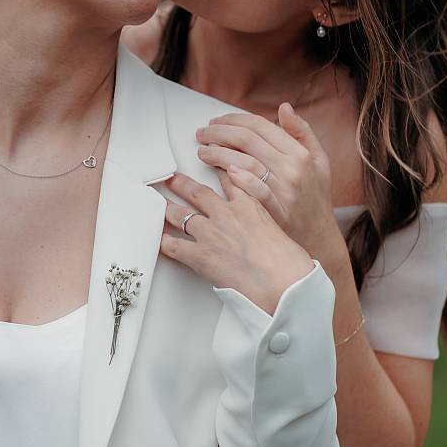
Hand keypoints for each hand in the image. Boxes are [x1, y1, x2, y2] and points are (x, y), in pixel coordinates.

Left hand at [160, 170, 312, 314]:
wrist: (283, 283)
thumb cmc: (289, 263)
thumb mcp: (284, 229)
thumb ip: (268, 223)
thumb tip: (265, 231)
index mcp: (249, 206)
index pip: (231, 180)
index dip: (220, 170)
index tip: (213, 163)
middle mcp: (227, 215)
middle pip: (199, 193)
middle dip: (183, 184)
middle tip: (173, 178)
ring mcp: (211, 234)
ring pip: (182, 215)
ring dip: (167, 208)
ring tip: (160, 203)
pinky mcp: (200, 256)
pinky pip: (174, 246)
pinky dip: (163, 243)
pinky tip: (158, 239)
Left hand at [195, 104, 340, 260]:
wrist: (317, 236)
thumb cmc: (315, 196)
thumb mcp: (319, 160)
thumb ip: (302, 132)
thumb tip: (284, 108)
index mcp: (300, 153)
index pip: (260, 126)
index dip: (234, 120)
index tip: (218, 121)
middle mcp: (291, 169)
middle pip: (247, 140)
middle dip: (219, 132)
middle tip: (202, 133)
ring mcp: (282, 190)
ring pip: (244, 161)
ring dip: (218, 152)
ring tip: (202, 151)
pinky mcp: (273, 211)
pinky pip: (251, 189)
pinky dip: (234, 177)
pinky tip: (219, 170)